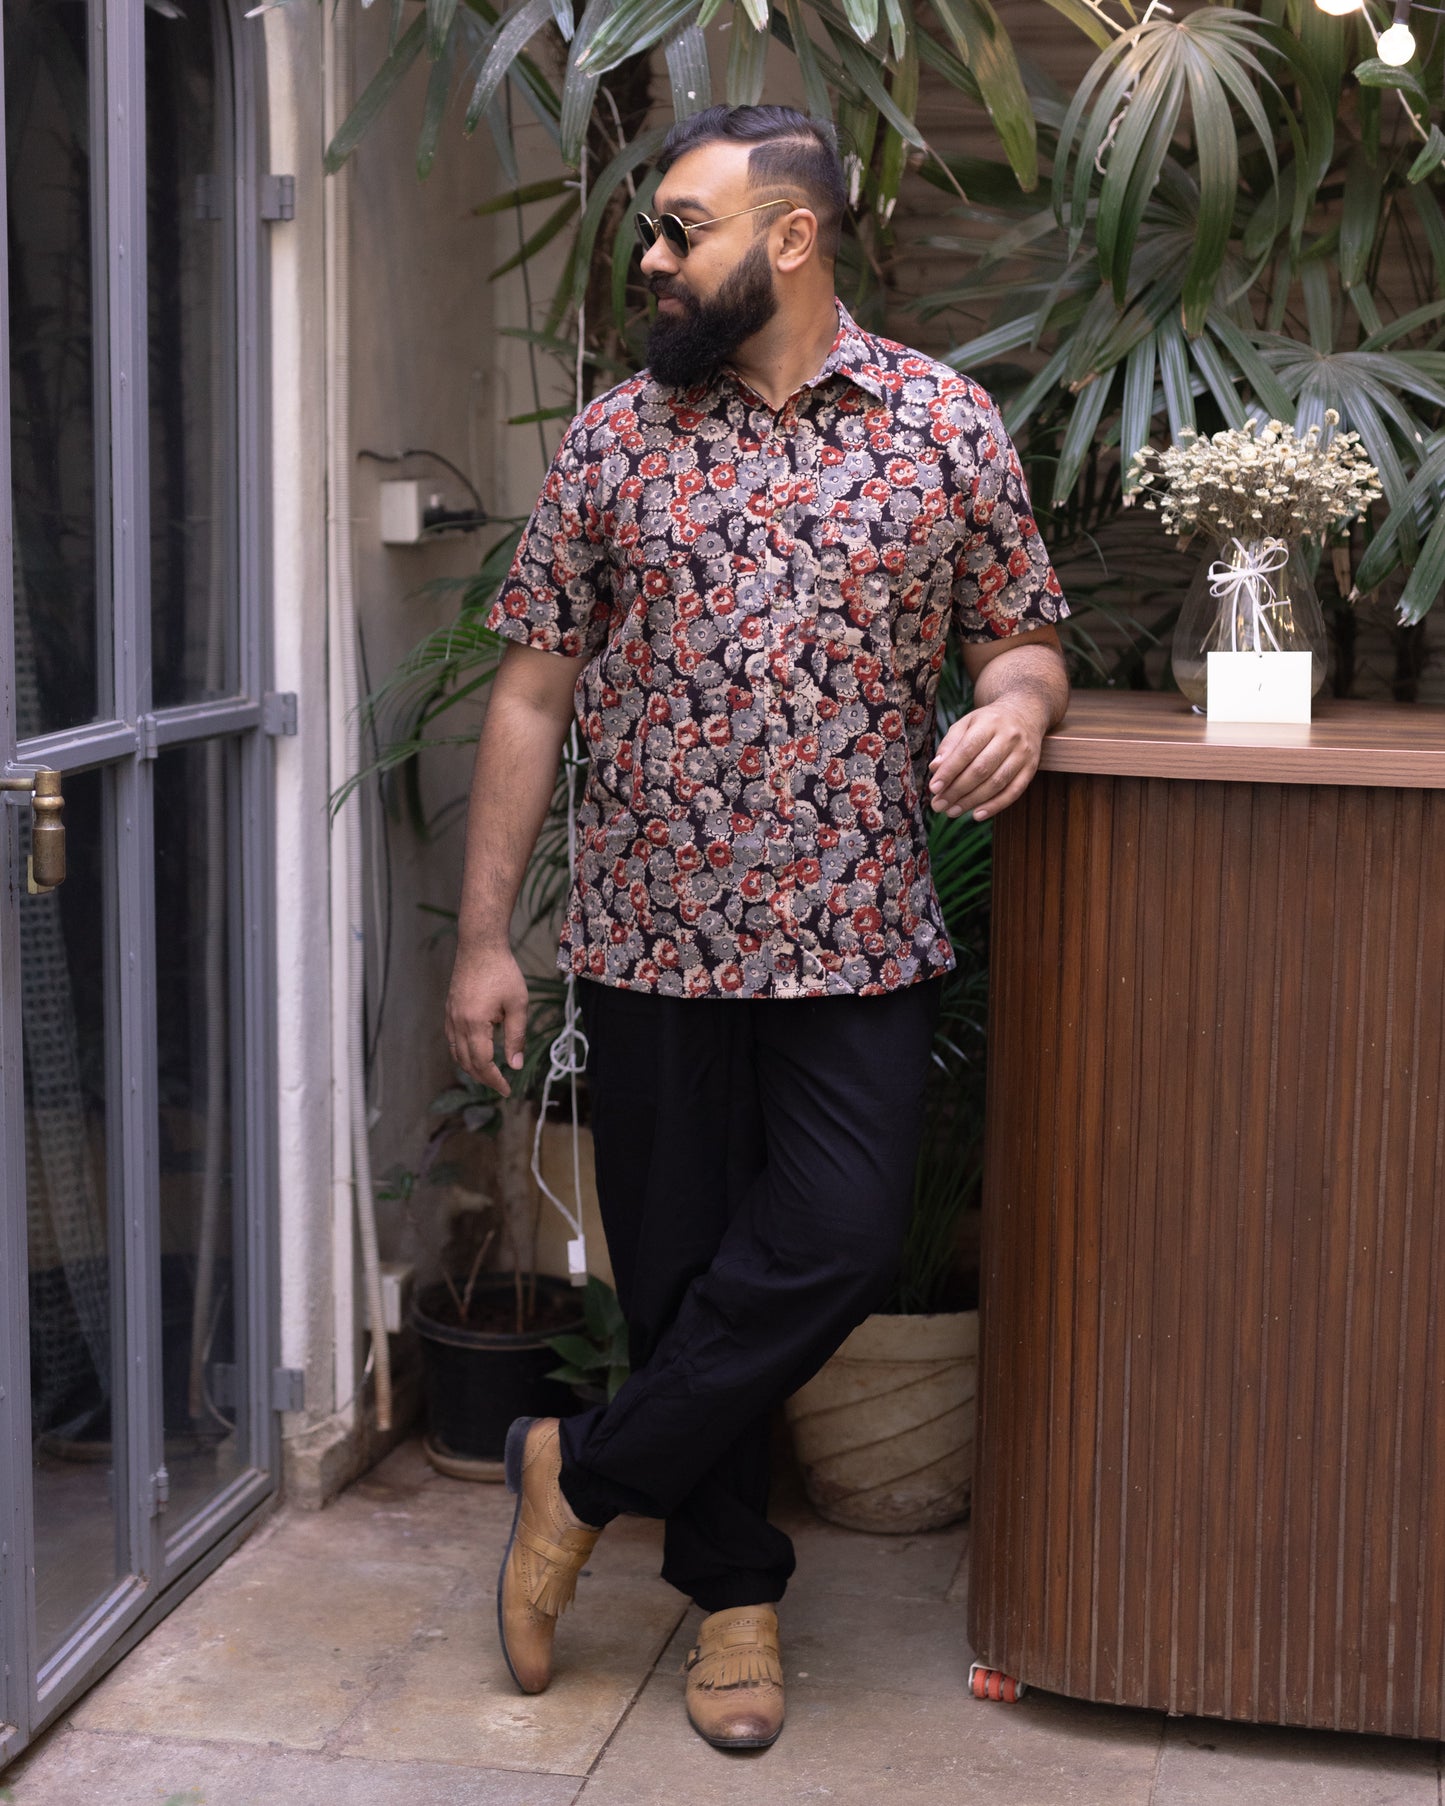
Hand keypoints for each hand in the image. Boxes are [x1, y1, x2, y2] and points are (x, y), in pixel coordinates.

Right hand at [445, 944, 529, 1095]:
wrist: (480, 946)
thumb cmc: (503, 972)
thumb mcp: (518, 1004)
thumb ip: (516, 1036)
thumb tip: (515, 1065)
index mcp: (475, 1024)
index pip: (482, 1063)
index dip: (495, 1080)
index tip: (507, 1090)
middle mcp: (458, 1023)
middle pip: (466, 1062)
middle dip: (484, 1078)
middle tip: (500, 1086)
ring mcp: (450, 1016)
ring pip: (456, 1053)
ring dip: (471, 1068)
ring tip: (488, 1075)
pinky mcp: (449, 1009)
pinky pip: (452, 1039)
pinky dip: (462, 1053)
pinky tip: (474, 1053)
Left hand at [927, 697, 1048, 821]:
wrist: (1025, 713)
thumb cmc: (988, 723)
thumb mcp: (966, 724)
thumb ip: (949, 745)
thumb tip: (935, 768)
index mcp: (989, 723)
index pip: (966, 750)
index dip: (949, 771)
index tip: (934, 788)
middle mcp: (1009, 737)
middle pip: (981, 769)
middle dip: (957, 790)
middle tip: (939, 805)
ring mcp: (1023, 753)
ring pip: (997, 783)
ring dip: (972, 801)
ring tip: (952, 811)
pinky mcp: (1031, 768)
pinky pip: (1014, 791)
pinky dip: (995, 806)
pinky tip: (977, 815)